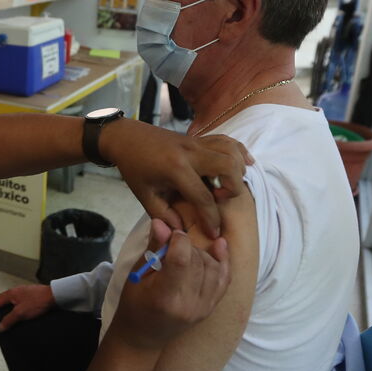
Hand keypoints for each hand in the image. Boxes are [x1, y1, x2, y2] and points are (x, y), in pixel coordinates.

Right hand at [0, 284, 54, 331]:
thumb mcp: (20, 313)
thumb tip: (0, 327)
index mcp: (11, 293)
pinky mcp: (32, 294)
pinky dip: (16, 306)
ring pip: (12, 299)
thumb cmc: (37, 302)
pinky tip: (21, 311)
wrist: (54, 296)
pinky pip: (20, 300)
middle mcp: (16, 290)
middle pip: (3, 299)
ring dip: (8, 307)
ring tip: (8, 315)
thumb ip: (9, 320)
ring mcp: (24, 291)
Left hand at [102, 121, 251, 237]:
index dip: (211, 219)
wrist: (127, 138)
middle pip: (228, 167)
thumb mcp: (144, 195)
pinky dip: (239, 152)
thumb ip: (163, 216)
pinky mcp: (200, 137)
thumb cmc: (134, 168)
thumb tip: (182, 233)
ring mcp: (197, 142)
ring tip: (226, 184)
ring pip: (231, 151)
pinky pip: (227, 140)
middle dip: (232, 188)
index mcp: (175, 169)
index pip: (203, 197)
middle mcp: (191, 153)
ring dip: (237, 170)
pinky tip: (244, 164)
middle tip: (219, 198)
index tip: (214, 233)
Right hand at [109, 219, 229, 349]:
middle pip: (199, 262)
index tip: (170, 234)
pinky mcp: (210, 309)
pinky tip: (219, 246)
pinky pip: (223, 280)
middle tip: (174, 244)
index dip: (178, 240)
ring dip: (202, 254)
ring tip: (187, 253)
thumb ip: (154, 248)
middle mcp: (188, 305)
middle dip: (188, 246)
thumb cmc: (134, 305)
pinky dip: (223, 262)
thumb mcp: (137, 275)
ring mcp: (202, 309)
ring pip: (214, 269)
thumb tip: (161, 222)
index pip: (182, 259)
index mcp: (164, 297)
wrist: (143, 337)